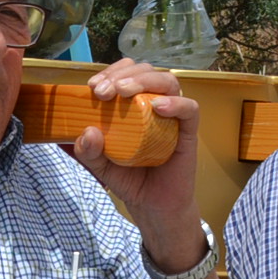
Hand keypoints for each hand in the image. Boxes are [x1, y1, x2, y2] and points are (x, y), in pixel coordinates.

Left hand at [71, 60, 202, 255]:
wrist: (152, 207)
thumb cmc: (129, 178)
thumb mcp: (99, 165)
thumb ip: (87, 151)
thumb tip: (87, 132)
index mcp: (132, 105)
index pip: (125, 73)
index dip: (110, 72)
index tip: (92, 87)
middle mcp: (153, 105)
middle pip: (145, 71)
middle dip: (122, 75)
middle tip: (102, 92)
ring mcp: (173, 117)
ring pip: (167, 82)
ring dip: (144, 81)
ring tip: (125, 91)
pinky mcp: (188, 132)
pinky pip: (190, 110)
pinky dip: (175, 103)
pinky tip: (158, 107)